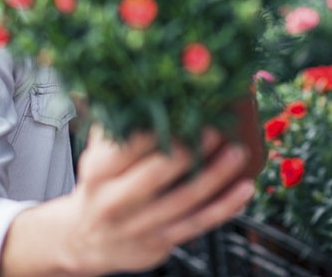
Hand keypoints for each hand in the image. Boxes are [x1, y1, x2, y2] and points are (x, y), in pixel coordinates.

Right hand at [0, 127, 255, 275]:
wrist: (86, 239)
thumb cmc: (101, 184)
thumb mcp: (98, 154)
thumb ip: (119, 124)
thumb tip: (147, 87)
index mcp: (97, 172)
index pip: (127, 146)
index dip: (155, 128)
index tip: (182, 107)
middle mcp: (114, 201)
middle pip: (156, 174)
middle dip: (189, 150)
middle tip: (217, 128)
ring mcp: (138, 226)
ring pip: (183, 200)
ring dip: (215, 176)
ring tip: (238, 152)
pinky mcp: (159, 242)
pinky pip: (198, 224)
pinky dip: (225, 207)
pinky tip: (245, 188)